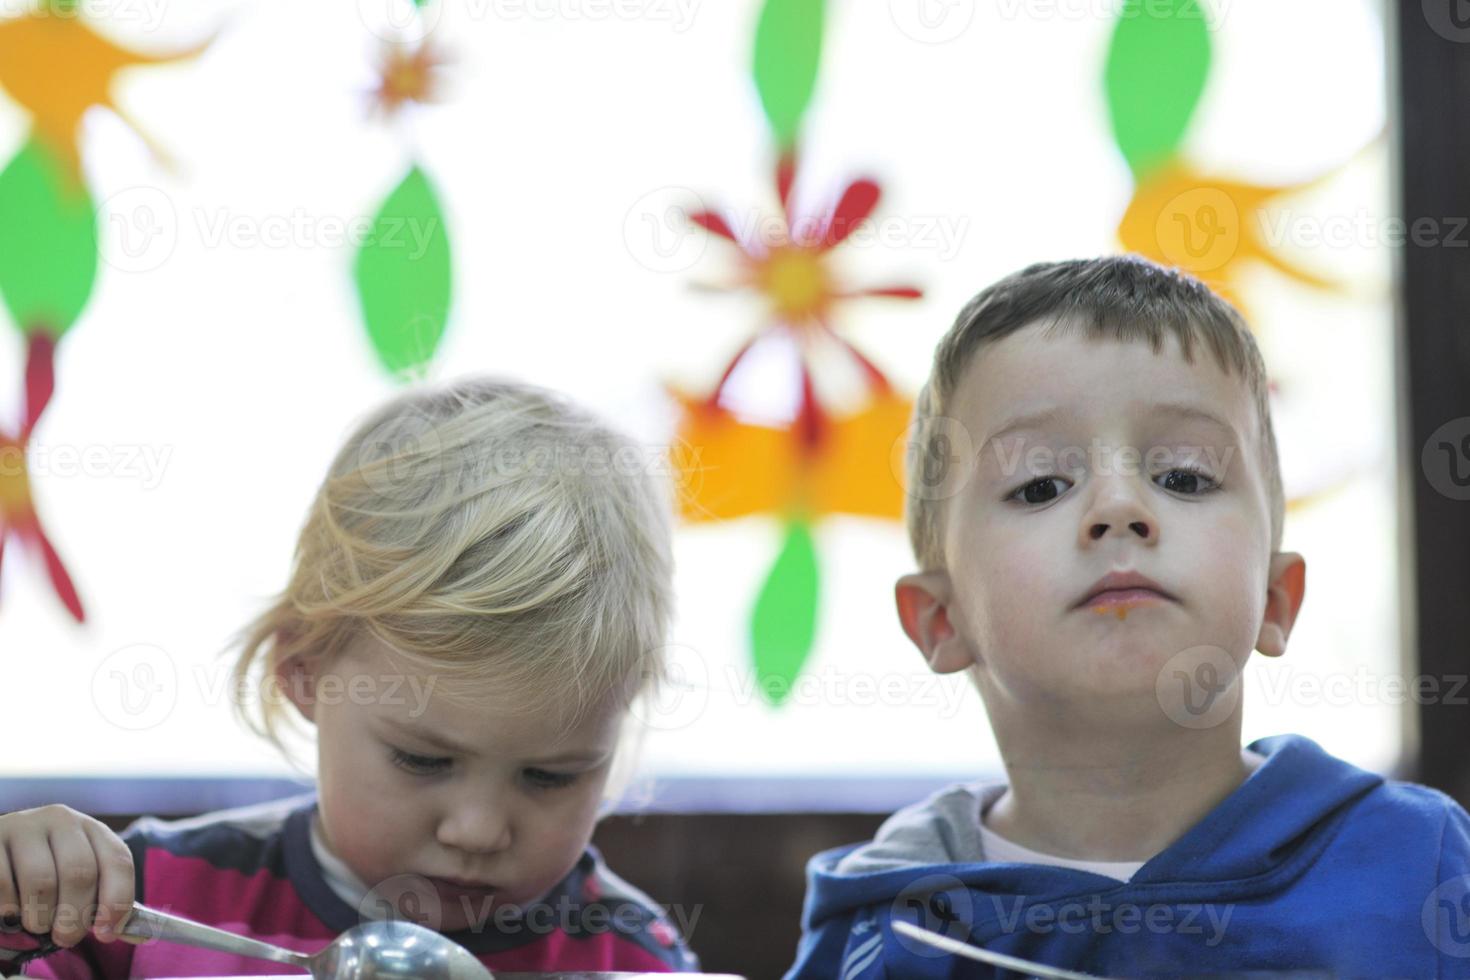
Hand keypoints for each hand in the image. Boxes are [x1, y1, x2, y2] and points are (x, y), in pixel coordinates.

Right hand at [0, 805, 134, 947]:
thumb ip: (105, 904)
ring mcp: (24, 826)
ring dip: (41, 917)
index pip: (118, 860)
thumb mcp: (80, 880)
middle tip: (66, 938)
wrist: (0, 853)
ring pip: (41, 882)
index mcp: (91, 829)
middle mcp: (61, 820)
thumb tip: (139, 935)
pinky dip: (9, 909)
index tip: (107, 933)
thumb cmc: (47, 873)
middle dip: (75, 917)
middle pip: (80, 873)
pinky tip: (12, 911)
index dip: (117, 901)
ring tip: (37, 924)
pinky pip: (4, 884)